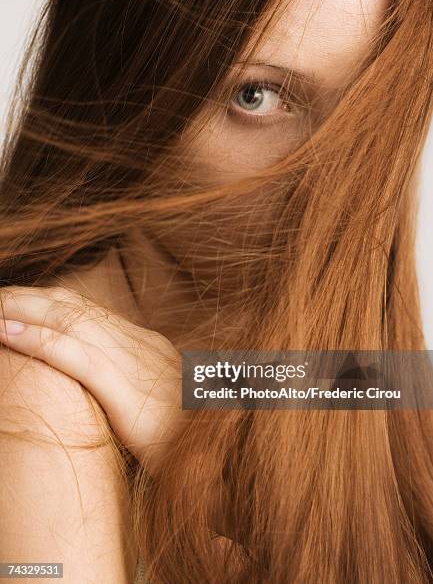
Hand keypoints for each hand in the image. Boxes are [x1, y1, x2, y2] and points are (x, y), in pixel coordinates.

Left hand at [0, 285, 183, 472]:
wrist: (228, 453)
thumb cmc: (194, 436)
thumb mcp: (165, 400)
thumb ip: (137, 383)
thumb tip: (111, 381)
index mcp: (147, 346)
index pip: (90, 312)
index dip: (51, 302)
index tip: (22, 301)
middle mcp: (139, 344)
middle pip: (75, 308)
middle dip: (31, 298)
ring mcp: (133, 361)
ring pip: (68, 322)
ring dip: (23, 309)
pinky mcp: (126, 387)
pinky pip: (73, 354)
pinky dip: (37, 339)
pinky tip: (6, 332)